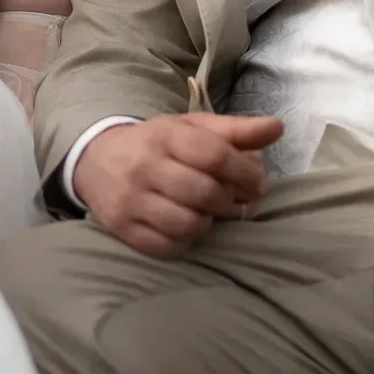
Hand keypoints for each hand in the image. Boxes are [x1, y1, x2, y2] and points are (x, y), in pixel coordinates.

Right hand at [73, 112, 282, 259]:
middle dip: (230, 203)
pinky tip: (186, 227)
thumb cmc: (157, 144)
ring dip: (207, 223)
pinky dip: (184, 241)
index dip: (245, 174)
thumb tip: (278, 128)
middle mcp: (145, 166)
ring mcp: (130, 200)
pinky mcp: (122, 228)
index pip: (214, 155)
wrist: (96, 159)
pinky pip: (165, 246)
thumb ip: (236, 130)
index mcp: (166, 136)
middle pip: (204, 193)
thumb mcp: (191, 129)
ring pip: (186, 224)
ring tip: (208, 215)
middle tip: (235, 203)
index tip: (259, 185)